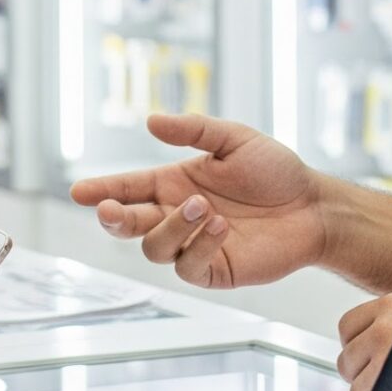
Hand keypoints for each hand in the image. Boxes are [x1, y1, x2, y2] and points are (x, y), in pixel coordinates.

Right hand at [68, 114, 330, 288]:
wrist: (313, 206)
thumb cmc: (276, 171)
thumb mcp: (235, 139)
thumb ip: (194, 130)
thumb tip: (151, 121)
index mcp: (174, 183)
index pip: (128, 187)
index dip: (101, 189)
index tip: (78, 191)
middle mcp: (177, 215)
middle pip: (129, 224)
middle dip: (114, 218)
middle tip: (111, 210)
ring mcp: (193, 245)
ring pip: (155, 247)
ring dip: (172, 226)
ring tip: (204, 207)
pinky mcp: (213, 269)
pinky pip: (187, 267)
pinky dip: (198, 246)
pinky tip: (221, 227)